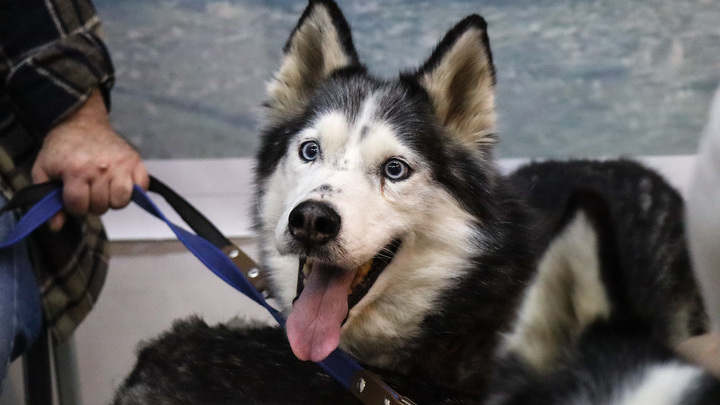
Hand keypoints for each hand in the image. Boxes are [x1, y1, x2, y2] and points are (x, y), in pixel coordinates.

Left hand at [32, 89, 148, 230]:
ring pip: (122, 201)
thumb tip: (56, 226)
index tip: (73, 196)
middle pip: (101, 206)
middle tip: (89, 190)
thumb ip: (47, 200)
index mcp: (76, 170)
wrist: (80, 123)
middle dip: (93, 203)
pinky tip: (121, 184)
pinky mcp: (135, 160)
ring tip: (105, 189)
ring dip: (113, 200)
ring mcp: (120, 164)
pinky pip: (142, 187)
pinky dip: (134, 190)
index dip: (74, 206)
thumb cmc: (61, 148)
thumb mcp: (44, 171)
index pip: (79, 206)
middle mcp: (100, 168)